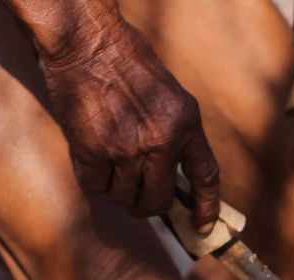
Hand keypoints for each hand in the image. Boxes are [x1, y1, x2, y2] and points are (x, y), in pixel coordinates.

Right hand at [38, 14, 220, 229]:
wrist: (86, 39)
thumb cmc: (125, 61)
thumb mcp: (167, 94)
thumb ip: (174, 132)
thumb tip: (171, 177)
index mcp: (186, 123)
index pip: (206, 176)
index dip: (206, 207)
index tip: (203, 227)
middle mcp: (161, 140)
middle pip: (157, 200)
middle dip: (147, 205)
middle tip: (137, 198)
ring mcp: (126, 147)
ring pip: (124, 196)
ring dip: (117, 189)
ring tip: (110, 162)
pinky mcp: (94, 149)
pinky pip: (96, 184)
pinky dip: (94, 177)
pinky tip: (91, 154)